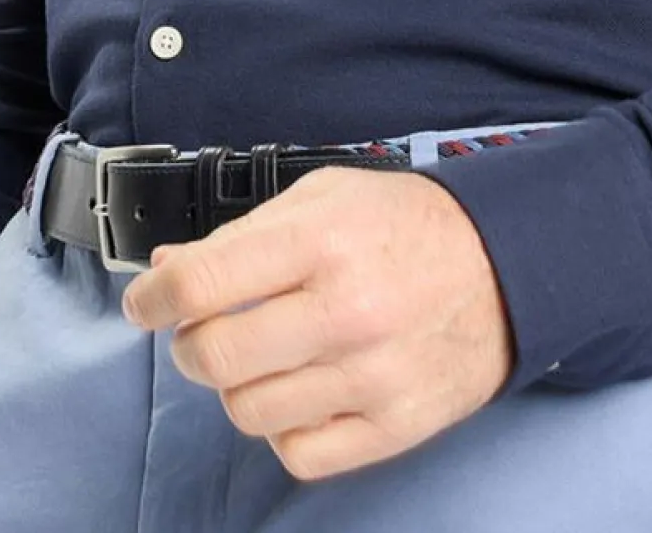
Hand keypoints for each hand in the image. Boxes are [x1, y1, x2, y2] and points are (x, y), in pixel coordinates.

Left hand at [120, 163, 514, 481]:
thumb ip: (242, 233)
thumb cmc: (407, 224)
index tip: (146, 302)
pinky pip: (299, 454)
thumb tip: (167, 268)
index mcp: (322, 241)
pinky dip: (282, 429)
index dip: (154, 297)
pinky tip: (298, 391)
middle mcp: (346, 310)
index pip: (202, 282)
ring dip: (236, 386)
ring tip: (261, 356)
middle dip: (190, 344)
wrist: (504, 262)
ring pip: (249, 411)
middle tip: (204, 330)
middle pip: (215, 357)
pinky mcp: (395, 425)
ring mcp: (371, 375)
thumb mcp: (323, 197)